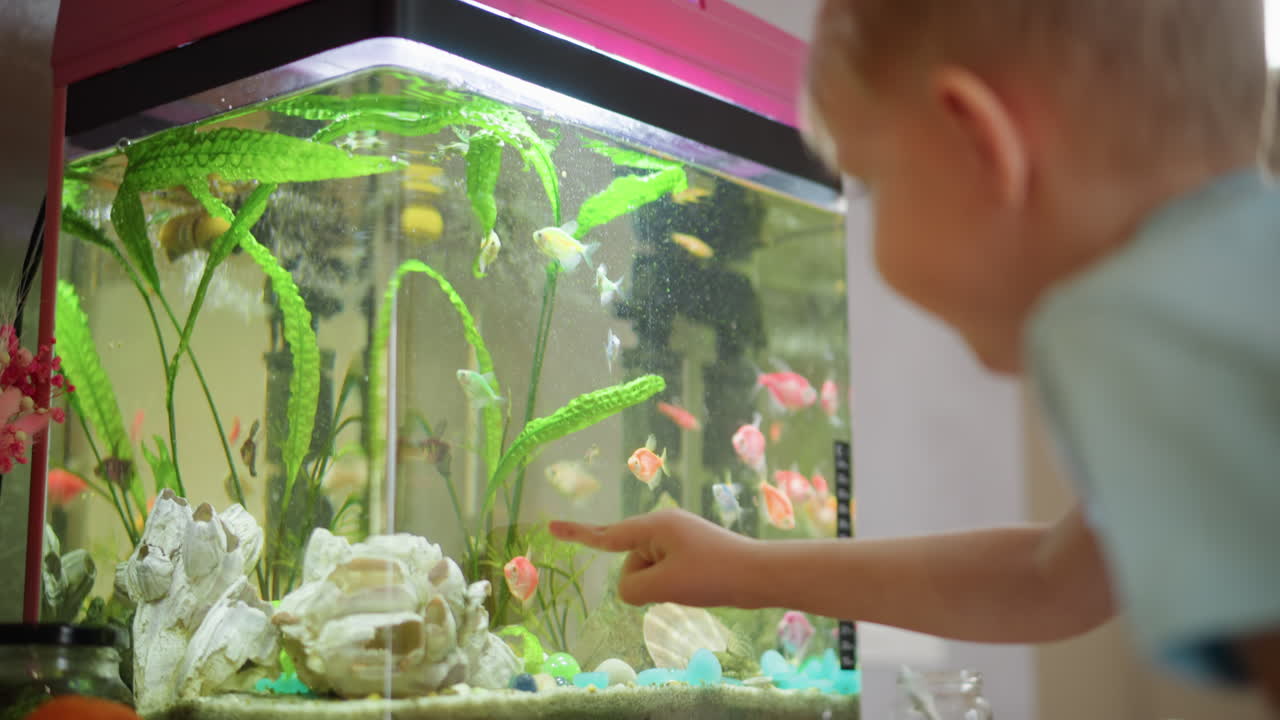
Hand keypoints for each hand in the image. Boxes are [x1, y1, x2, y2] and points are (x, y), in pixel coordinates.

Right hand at [550, 509, 761, 606]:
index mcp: (655, 525)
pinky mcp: (691, 552)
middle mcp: (664, 525)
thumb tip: (629, 589)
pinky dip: (672, 585)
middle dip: (645, 579)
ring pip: (648, 570)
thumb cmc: (712, 575)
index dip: (577, 534)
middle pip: (630, 559)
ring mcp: (679, 538)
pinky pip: (665, 572)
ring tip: (694, 585)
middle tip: (682, 582)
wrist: (759, 575)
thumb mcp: (664, 586)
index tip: (550, 527)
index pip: (607, 534)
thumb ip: (631, 588)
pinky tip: (696, 587)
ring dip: (661, 585)